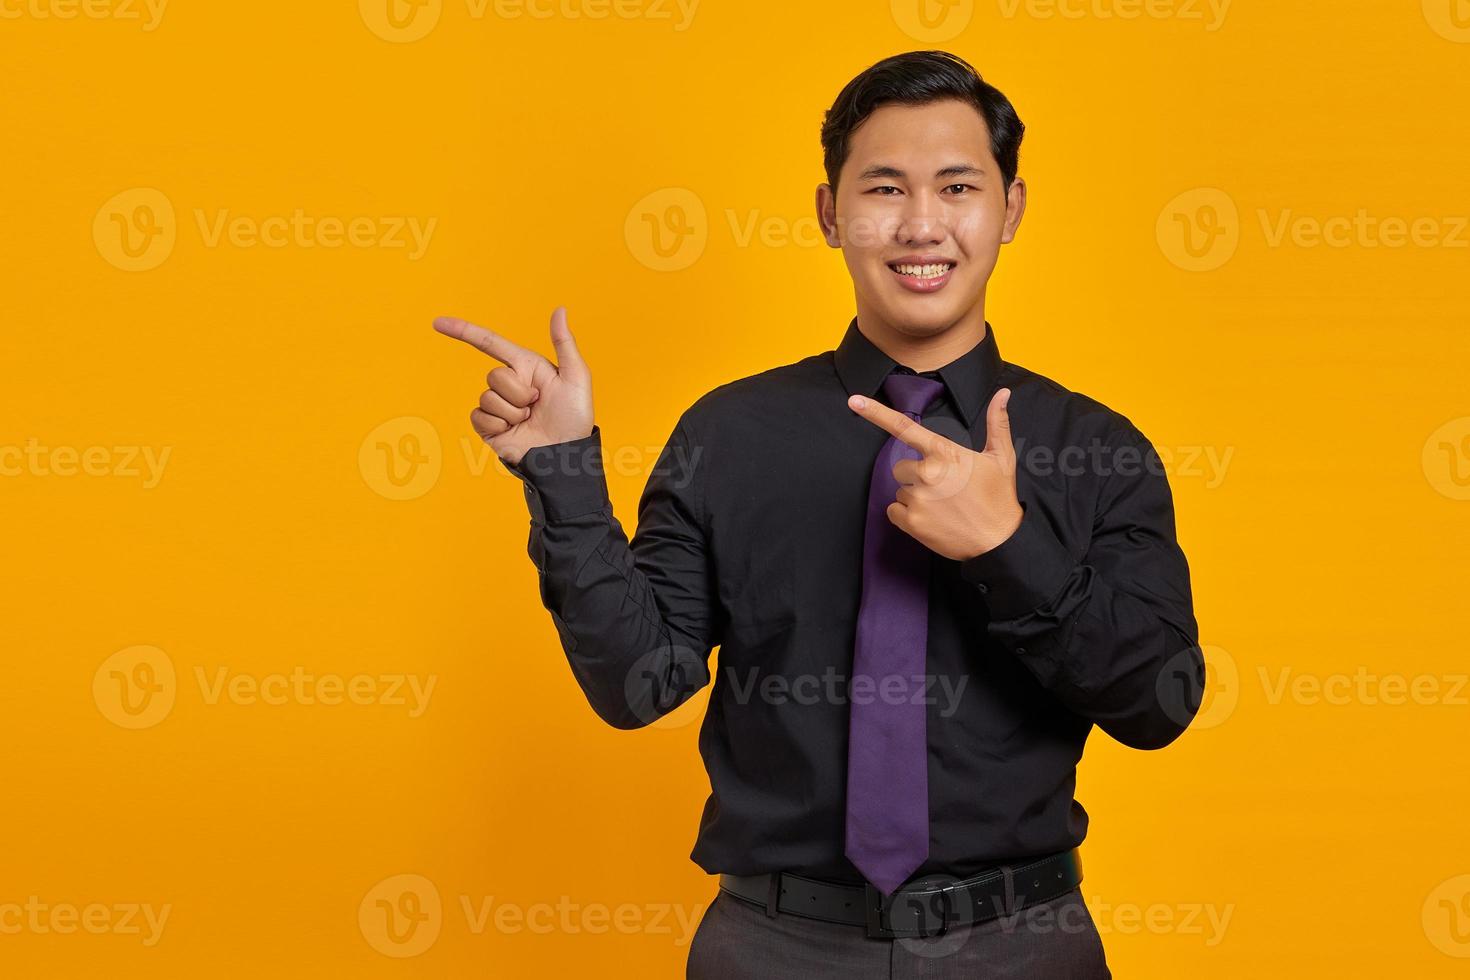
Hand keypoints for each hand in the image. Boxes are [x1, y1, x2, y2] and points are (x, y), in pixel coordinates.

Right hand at [432, 306, 593, 466]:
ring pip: (487, 398)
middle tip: (537, 405)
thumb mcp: (576, 376)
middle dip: (518, 393)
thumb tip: (559, 309)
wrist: (565, 456)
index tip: (438, 322)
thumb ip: (564, 342)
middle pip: (494, 376)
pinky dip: (498, 425)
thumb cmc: (575, 417)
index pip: (489, 343)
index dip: (463, 331)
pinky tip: (513, 432)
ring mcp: (498, 406)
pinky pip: (479, 416)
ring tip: (529, 421)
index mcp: (526, 366)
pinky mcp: (489, 427)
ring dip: (512, 412)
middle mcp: (510, 384)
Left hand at [847, 387, 1022, 560]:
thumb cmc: (998, 497)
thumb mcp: (1001, 457)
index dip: (876, 413)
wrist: (998, 541)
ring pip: (900, 490)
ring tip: (943, 505)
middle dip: (916, 476)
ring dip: (915, 497)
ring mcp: (917, 498)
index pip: (904, 427)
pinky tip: (931, 518)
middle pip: (900, 467)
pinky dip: (907, 515)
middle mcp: (927, 473)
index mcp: (944, 453)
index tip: (855, 402)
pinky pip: (894, 510)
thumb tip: (1002, 394)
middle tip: (943, 488)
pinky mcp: (911, 522)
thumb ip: (996, 422)